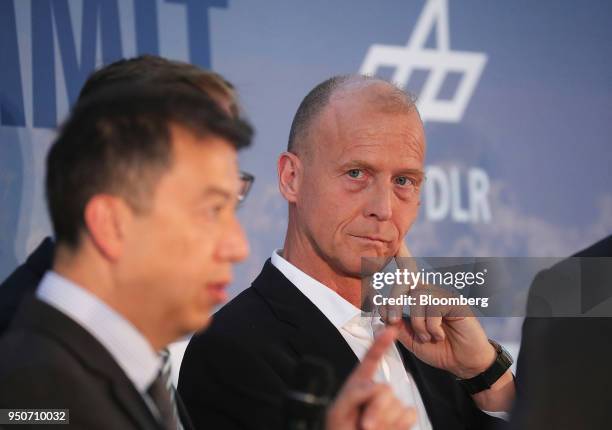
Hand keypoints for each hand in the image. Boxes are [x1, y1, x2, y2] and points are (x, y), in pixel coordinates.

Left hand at [325, 326, 416, 429]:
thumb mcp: (338, 411)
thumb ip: (353, 394)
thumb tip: (376, 387)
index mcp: (358, 384)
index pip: (371, 359)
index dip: (381, 343)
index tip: (390, 329)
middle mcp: (377, 391)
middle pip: (385, 389)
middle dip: (376, 409)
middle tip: (364, 425)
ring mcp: (391, 403)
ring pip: (396, 404)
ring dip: (383, 421)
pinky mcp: (403, 417)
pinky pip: (408, 414)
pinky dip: (398, 425)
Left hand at [391, 241, 495, 378]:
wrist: (463, 363)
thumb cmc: (438, 349)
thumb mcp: (410, 339)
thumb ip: (396, 325)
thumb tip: (380, 309)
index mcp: (419, 297)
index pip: (408, 272)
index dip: (402, 254)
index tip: (396, 240)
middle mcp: (431, 291)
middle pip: (405, 282)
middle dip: (393, 301)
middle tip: (392, 321)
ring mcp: (444, 294)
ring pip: (418, 298)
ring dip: (418, 323)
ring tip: (428, 336)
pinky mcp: (455, 302)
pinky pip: (433, 307)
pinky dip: (431, 326)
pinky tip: (440, 335)